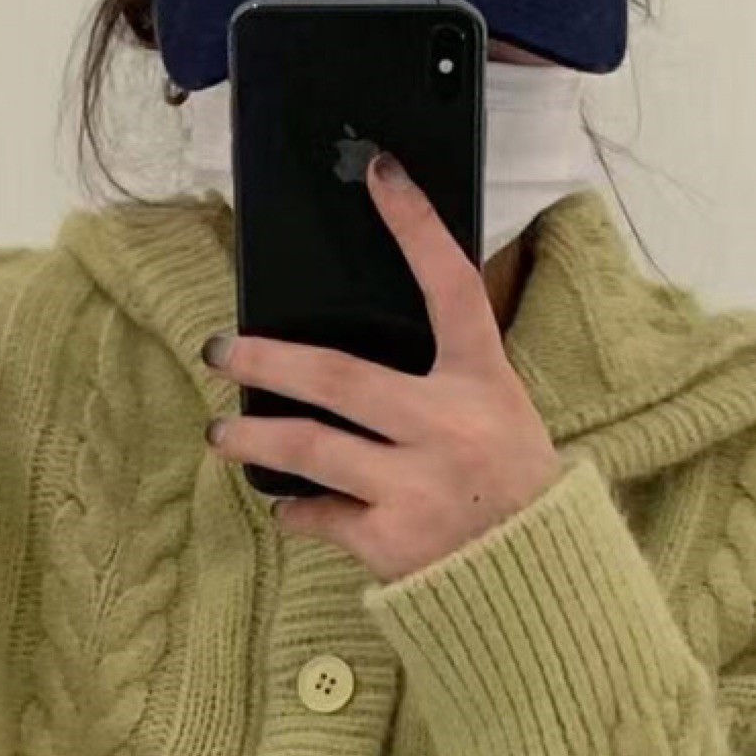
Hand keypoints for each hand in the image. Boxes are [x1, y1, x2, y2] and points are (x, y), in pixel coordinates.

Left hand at [204, 155, 561, 579]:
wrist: (535, 585)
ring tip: (220, 433)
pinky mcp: (390, 540)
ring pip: (311, 449)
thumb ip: (444, 387)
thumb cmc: (515, 494)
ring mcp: (416, 486)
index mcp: (484, 385)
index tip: (379, 170)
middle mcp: (449, 428)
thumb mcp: (500, 420)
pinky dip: (298, 510)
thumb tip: (350, 366)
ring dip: (254, 438)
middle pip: (340, 377)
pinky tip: (286, 504)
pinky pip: (321, 514)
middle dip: (269, 360)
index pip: (453, 288)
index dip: (417, 226)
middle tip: (220, 350)